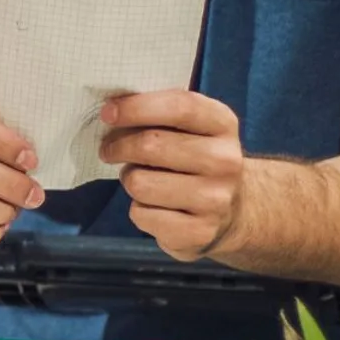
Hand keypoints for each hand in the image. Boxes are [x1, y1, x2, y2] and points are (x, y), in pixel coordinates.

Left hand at [99, 90, 244, 261]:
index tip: (108, 112)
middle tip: (109, 150)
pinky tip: (154, 207)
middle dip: (118, 146)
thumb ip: (159, 114)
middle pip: (151, 145)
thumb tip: (111, 112)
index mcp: (223, 125)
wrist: (231, 212)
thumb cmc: (195, 161)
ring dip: (129, 180)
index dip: (137, 107)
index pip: (179, 106)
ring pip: (140, 183)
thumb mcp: (191, 129)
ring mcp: (214, 200)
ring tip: (139, 179)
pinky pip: (142, 215)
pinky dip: (138, 210)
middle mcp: (225, 161)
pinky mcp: (198, 232)